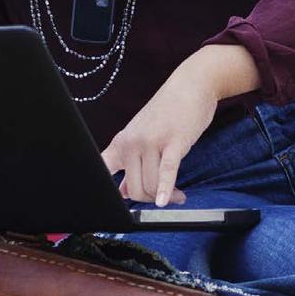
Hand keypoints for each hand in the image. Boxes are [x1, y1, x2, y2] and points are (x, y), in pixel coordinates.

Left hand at [101, 66, 217, 206]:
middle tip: (163, 199)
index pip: (104, 171)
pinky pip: (166, 172)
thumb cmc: (168, 112)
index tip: (114, 209)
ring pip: (152, 185)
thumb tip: (123, 192)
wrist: (190, 86)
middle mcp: (132, 142)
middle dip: (150, 200)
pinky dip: (167, 190)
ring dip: (166, 196)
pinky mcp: (173, 141)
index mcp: (122, 141)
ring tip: (177, 195)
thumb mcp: (144, 136)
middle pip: (135, 189)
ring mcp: (151, 141)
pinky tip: (169, 200)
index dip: (105, 193)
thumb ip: (132, 164)